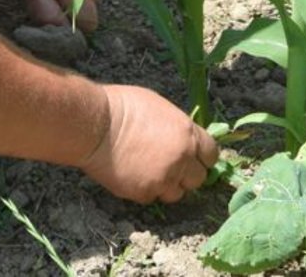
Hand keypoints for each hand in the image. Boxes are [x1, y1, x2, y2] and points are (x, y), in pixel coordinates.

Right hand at [78, 85, 218, 203]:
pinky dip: (146, 190)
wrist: (94, 125)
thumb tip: (183, 139)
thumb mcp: (159, 107)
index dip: (202, 157)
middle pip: (198, 178)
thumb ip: (177, 127)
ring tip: (150, 171)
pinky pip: (153, 197)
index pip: (211, 155)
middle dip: (187, 173)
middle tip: (171, 166)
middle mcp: (181, 159)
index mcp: (187, 134)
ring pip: (177, 193)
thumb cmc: (122, 106)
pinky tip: (133, 175)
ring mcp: (164, 178)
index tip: (193, 157)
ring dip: (168, 185)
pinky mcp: (144, 193)